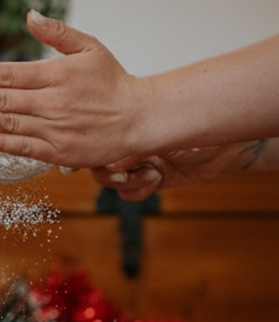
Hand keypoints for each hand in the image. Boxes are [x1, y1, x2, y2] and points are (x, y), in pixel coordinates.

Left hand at [0, 11, 151, 168]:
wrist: (141, 118)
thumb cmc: (114, 84)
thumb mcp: (90, 48)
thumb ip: (57, 33)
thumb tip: (30, 16)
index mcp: (56, 75)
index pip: (7, 73)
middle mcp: (52, 101)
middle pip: (0, 98)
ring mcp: (54, 128)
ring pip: (7, 123)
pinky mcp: (58, 151)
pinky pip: (23, 147)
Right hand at [90, 143, 252, 200]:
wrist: (226, 146)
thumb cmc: (199, 132)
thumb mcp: (163, 139)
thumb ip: (135, 151)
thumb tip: (110, 166)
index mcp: (127, 127)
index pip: (97, 144)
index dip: (94, 157)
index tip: (106, 163)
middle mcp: (128, 146)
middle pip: (99, 167)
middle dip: (111, 175)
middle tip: (125, 175)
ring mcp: (138, 164)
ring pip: (114, 183)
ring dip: (130, 183)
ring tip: (153, 174)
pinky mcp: (149, 180)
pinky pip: (130, 194)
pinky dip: (140, 191)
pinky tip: (158, 180)